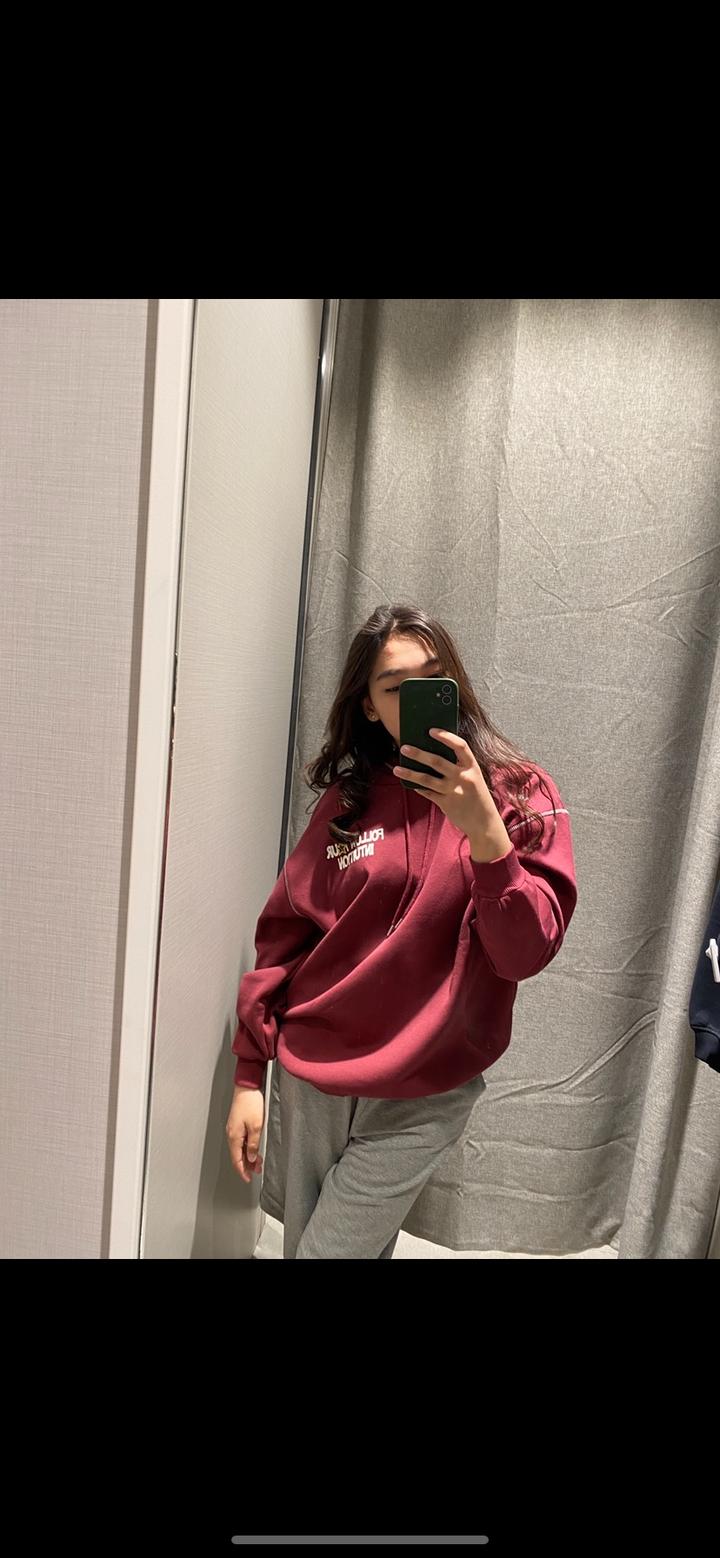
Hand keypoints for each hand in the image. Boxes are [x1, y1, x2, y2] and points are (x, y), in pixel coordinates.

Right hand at [226, 1087, 264, 1182]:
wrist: (247, 1087)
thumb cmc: (250, 1103)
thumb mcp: (256, 1126)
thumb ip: (253, 1144)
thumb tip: (250, 1156)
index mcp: (234, 1136)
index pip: (236, 1160)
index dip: (242, 1171)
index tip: (248, 1178)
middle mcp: (231, 1134)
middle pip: (237, 1155)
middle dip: (247, 1165)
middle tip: (257, 1170)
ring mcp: (233, 1128)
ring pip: (239, 1148)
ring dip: (248, 1156)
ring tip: (258, 1160)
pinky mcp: (236, 1123)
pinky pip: (240, 1140)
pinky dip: (246, 1147)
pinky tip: (253, 1147)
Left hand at [393, 728, 510, 853]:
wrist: (484, 822)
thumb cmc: (477, 795)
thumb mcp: (473, 778)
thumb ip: (458, 767)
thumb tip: (433, 754)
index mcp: (472, 767)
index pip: (460, 746)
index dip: (446, 737)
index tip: (431, 730)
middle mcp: (463, 777)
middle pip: (437, 762)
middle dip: (419, 754)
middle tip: (404, 748)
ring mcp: (454, 791)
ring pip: (427, 779)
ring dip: (410, 773)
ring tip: (396, 768)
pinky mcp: (446, 804)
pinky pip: (428, 793)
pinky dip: (418, 788)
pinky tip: (409, 784)